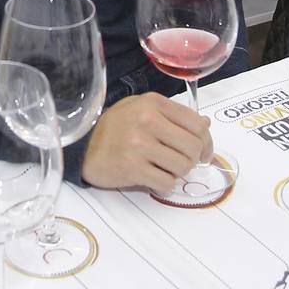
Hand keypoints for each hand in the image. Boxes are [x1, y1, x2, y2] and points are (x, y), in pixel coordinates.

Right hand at [80, 93, 212, 192]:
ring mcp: (139, 145)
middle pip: (193, 147)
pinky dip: (164, 185)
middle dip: (193, 159)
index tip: (203, 152)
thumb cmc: (114, 127)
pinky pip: (166, 183)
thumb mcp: (142, 109)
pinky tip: (153, 178)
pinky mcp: (132, 168)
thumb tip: (206, 124)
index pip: (197, 123)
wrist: (82, 146)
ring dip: (178, 173)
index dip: (206, 141)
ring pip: (183, 167)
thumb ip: (173, 115)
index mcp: (153, 103)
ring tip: (164, 169)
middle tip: (182, 162)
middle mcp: (147, 120)